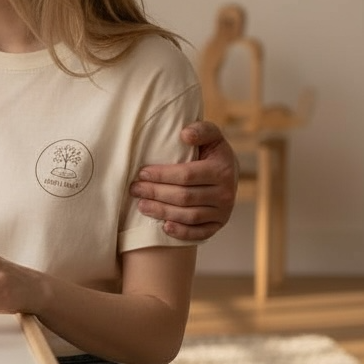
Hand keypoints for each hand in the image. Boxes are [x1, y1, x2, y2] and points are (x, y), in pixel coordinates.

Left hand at [130, 120, 237, 241]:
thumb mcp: (211, 136)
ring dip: (162, 212)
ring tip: (141, 205)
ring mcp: (223, 212)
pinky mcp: (219, 225)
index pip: (187, 175)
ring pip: (189, 216)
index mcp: (222, 169)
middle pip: (184, 197)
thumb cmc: (210, 152)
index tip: (141, 173)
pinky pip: (200, 233)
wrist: (228, 172)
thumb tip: (184, 135)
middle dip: (156, 193)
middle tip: (134, 189)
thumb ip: (201, 130)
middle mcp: (226, 193)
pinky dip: (182, 232)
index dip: (162, 176)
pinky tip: (164, 227)